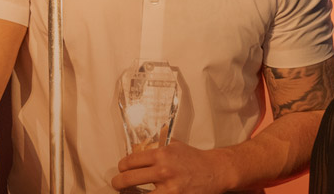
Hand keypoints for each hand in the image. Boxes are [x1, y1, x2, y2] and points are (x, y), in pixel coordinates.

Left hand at [110, 143, 237, 193]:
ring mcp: (169, 188)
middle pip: (128, 179)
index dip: (122, 166)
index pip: (130, 161)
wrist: (215, 171)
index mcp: (161, 155)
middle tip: (117, 183)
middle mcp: (163, 171)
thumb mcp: (175, 145)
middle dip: (118, 182)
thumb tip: (138, 144)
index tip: (121, 169)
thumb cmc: (194, 158)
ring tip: (126, 193)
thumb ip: (157, 144)